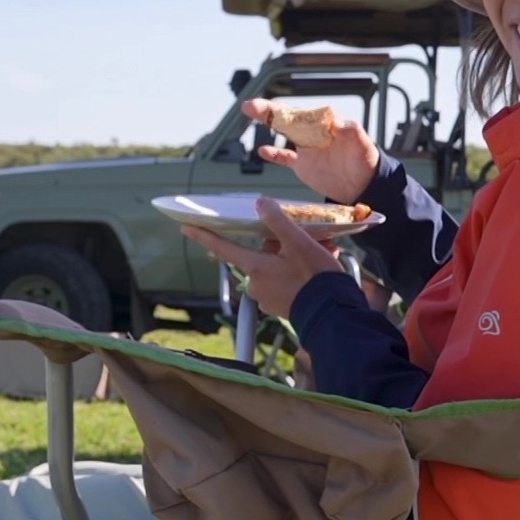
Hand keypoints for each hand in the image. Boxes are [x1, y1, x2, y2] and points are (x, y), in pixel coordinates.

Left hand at [182, 197, 342, 319]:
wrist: (334, 316)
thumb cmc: (315, 279)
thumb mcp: (299, 244)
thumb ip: (278, 222)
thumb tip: (260, 204)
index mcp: (255, 268)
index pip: (223, 248)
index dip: (204, 236)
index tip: (185, 227)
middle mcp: (257, 285)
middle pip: (261, 255)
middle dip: (283, 244)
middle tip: (309, 240)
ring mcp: (269, 298)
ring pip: (278, 266)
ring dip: (296, 257)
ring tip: (323, 252)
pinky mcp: (282, 306)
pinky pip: (287, 281)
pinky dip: (300, 271)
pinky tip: (322, 267)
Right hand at [244, 99, 380, 202]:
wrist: (365, 186)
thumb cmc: (366, 161)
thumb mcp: (362, 145)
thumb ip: (351, 131)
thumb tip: (336, 122)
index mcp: (325, 124)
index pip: (302, 113)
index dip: (284, 109)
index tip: (269, 106)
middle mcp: (313, 132)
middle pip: (287, 119)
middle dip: (268, 110)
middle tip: (249, 105)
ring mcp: (307, 148)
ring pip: (283, 133)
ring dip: (268, 123)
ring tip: (250, 113)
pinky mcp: (303, 165)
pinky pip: (285, 157)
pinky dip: (274, 154)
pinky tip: (262, 150)